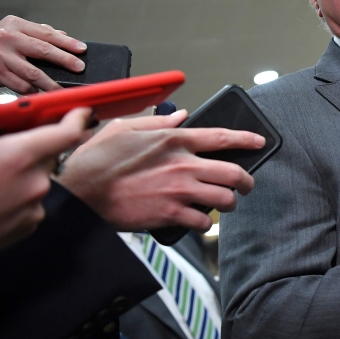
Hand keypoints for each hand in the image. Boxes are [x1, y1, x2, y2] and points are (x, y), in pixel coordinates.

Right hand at [0, 16, 86, 91]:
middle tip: (79, 68)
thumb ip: (36, 32)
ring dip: (52, 83)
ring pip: (34, 72)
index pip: (47, 33)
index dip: (67, 42)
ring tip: (65, 88)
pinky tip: (42, 93)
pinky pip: (21, 85)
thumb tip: (63, 34)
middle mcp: (8, 38)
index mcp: (15, 25)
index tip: (82, 49)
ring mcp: (2, 56)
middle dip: (65, 60)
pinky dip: (34, 90)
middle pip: (43, 50)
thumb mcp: (11, 30)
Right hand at [0, 100, 92, 258]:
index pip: (66, 133)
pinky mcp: (28, 227)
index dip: (76, 118)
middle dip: (30, 146)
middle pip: (48, 154)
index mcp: (18, 156)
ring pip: (36, 178)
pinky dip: (15, 195)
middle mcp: (34, 183)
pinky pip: (30, 202)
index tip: (80, 111)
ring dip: (19, 173)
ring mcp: (33, 208)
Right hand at [57, 111, 264, 231]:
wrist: (80, 194)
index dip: (246, 139)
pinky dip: (205, 222)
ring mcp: (179, 191)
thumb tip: (181, 115)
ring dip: (229, 203)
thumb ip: (157, 123)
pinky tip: (199, 220)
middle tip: (246, 185)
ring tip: (225, 204)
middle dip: (246, 181)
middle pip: (233, 173)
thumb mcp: (124, 129)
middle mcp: (183, 164)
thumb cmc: (97, 160)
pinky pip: (203, 221)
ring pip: (225, 199)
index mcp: (173, 140)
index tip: (259, 142)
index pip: (221, 137)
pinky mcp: (171, 214)